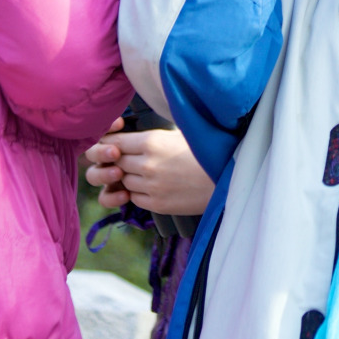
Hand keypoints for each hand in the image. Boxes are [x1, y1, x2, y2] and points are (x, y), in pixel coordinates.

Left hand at [82, 118, 214, 215]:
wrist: (229, 179)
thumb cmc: (206, 151)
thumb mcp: (179, 133)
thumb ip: (151, 136)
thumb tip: (127, 136)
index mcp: (152, 141)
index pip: (114, 142)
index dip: (110, 143)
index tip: (114, 144)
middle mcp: (147, 164)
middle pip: (115, 162)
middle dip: (118, 160)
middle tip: (129, 157)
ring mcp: (151, 187)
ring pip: (123, 181)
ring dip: (128, 176)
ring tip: (145, 171)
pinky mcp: (157, 205)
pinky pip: (133, 197)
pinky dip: (136, 192)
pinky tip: (151, 185)